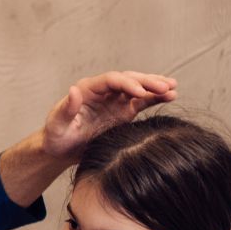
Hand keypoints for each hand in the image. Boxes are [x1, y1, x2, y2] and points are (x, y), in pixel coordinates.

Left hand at [40, 71, 176, 159]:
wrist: (61, 149)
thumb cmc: (56, 136)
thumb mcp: (57, 125)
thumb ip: (66, 109)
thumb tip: (74, 90)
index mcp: (88, 89)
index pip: (111, 80)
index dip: (127, 84)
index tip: (141, 93)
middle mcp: (104, 91)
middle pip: (129, 80)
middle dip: (147, 82)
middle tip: (165, 86)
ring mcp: (115, 101)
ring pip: (138, 88)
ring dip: (155, 87)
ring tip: (173, 88)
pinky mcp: (124, 112)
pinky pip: (142, 102)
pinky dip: (156, 98)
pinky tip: (171, 97)